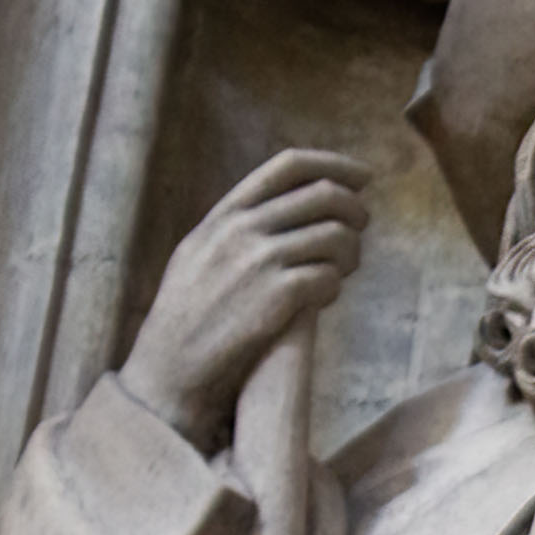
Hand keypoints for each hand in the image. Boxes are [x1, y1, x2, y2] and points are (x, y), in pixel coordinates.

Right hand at [121, 149, 368, 448]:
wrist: (170, 369)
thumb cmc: (188, 319)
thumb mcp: (198, 256)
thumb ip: (235, 227)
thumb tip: (285, 207)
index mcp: (225, 215)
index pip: (290, 166)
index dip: (334, 165)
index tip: (363, 176)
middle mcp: (243, 229)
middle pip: (325, 195)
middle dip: (355, 209)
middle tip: (361, 228)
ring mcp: (260, 261)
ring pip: (336, 235)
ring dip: (351, 252)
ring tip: (344, 268)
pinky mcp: (278, 297)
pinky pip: (331, 277)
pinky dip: (335, 286)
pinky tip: (323, 297)